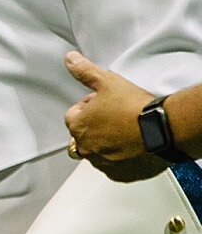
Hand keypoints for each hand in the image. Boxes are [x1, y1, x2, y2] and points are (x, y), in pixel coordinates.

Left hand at [63, 52, 163, 181]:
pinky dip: (120, 158)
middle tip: (116, 115)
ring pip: (98, 151)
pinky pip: (114, 167)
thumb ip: (85, 71)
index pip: (73, 115)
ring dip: (107, 142)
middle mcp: (86, 148)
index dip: (88, 105)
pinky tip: (133, 145)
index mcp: (78, 127)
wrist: (163, 130)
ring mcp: (103, 163)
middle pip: (84, 134)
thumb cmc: (135, 109)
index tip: (103, 102)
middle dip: (95, 124)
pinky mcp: (120, 174)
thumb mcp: (107, 82)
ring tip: (126, 130)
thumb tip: (70, 60)